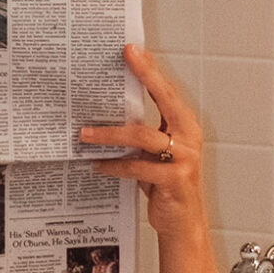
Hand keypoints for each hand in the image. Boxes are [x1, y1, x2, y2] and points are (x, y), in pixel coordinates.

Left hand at [78, 44, 206, 234]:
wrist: (183, 224)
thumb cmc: (167, 186)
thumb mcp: (156, 154)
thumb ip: (142, 133)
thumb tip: (109, 111)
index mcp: (186, 125)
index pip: (167, 90)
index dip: (150, 68)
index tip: (132, 49)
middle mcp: (189, 136)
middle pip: (165, 99)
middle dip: (144, 76)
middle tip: (123, 59)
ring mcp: (185, 157)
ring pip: (142, 136)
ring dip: (109, 134)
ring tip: (84, 134)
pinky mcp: (174, 179)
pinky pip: (137, 167)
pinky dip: (114, 166)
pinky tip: (97, 165)